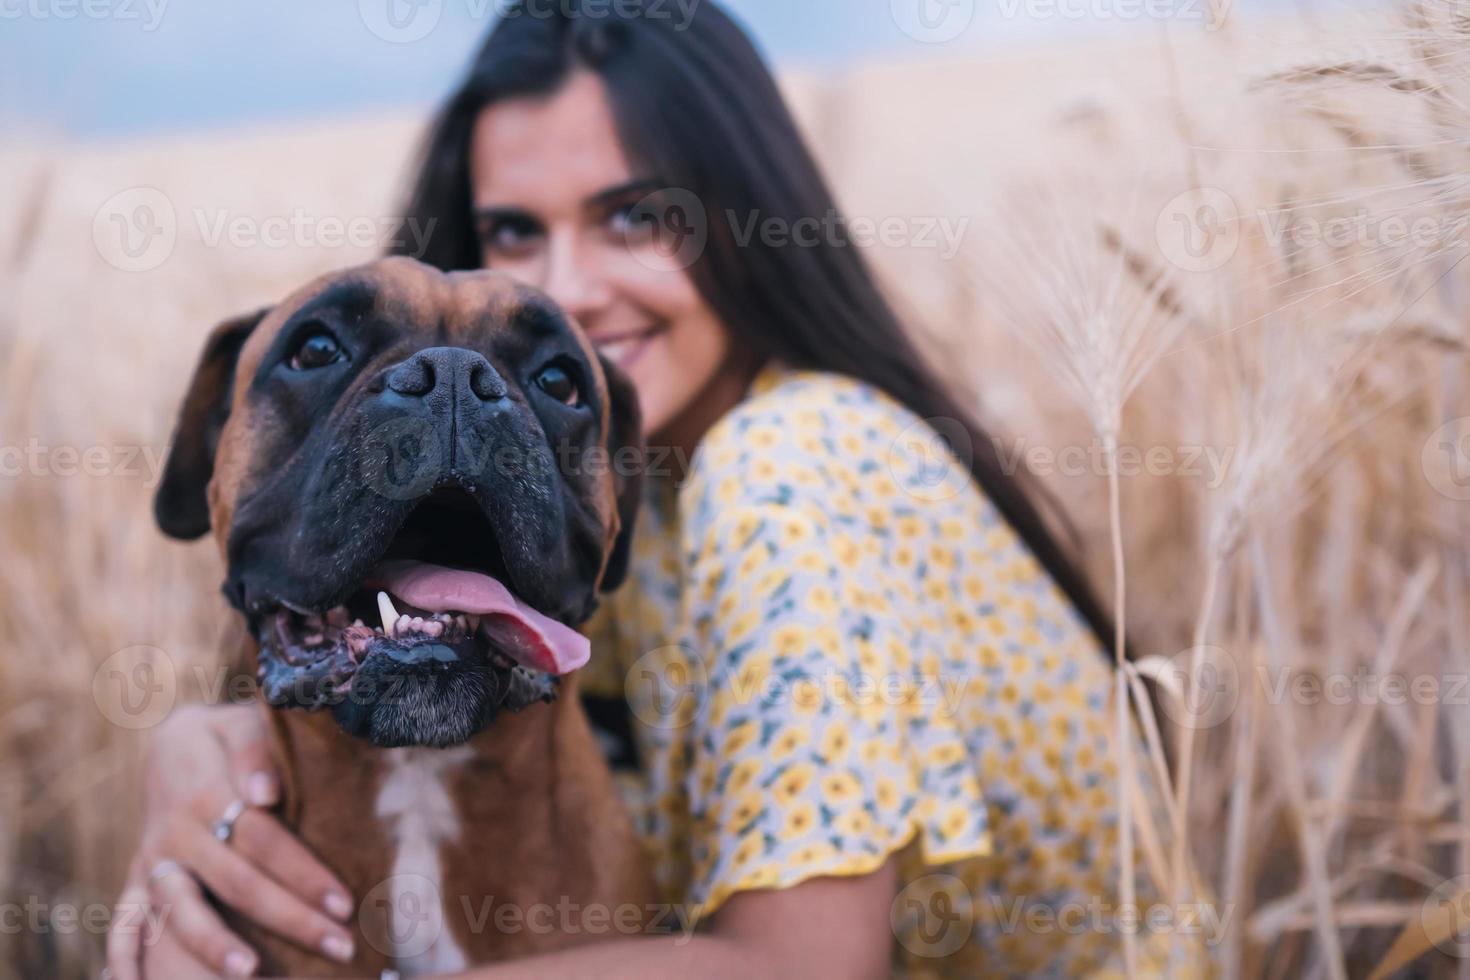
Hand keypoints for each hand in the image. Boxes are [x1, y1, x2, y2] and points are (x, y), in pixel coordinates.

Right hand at [106, 702, 356, 978]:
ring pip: (181, 911)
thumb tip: (264, 795)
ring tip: (250, 974)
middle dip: (290, 919)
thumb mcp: (241, 724)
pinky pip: (125, 923)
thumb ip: (255, 752)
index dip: (303, 873)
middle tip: (339, 946)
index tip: (343, 902)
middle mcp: (176, 834)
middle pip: (236, 884)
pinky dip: (126, 958)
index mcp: (205, 794)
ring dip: (214, 947)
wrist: (172, 742)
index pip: (262, 840)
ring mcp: (153, 860)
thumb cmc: (228, 735)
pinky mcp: (138, 878)